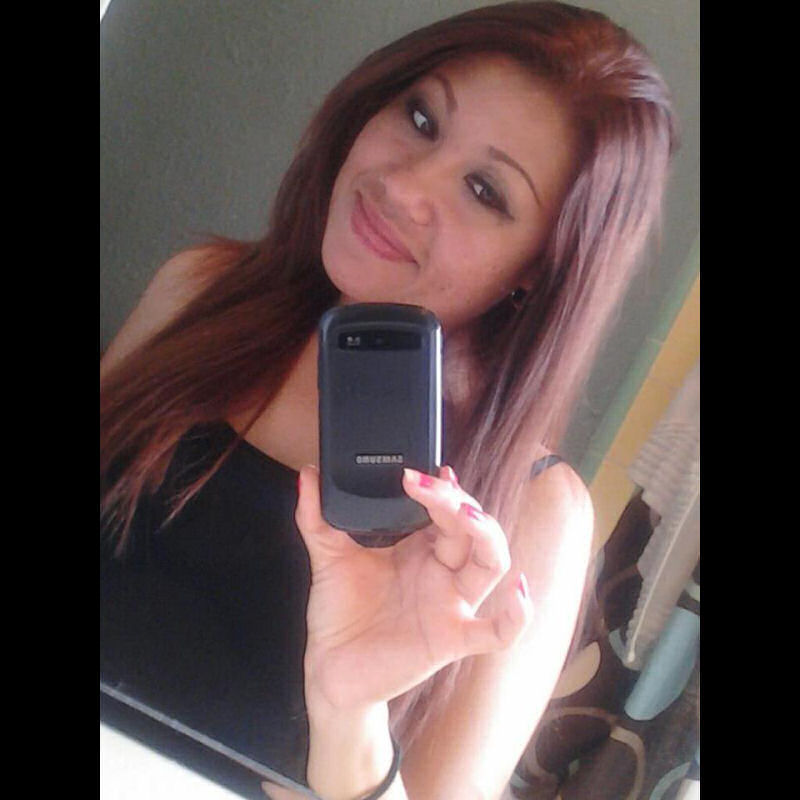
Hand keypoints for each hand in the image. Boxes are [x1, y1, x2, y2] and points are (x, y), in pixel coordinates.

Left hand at [295, 464, 532, 712]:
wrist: (330, 669)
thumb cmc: (339, 613)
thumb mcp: (328, 557)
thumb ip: (316, 517)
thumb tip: (307, 474)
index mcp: (419, 549)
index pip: (444, 511)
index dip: (440, 489)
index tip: (417, 472)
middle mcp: (441, 572)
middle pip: (471, 529)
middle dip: (457, 502)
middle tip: (431, 484)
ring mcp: (450, 605)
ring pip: (491, 565)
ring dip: (487, 536)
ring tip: (468, 515)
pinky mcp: (451, 640)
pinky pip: (495, 633)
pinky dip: (517, 616)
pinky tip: (521, 593)